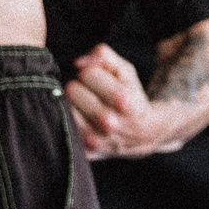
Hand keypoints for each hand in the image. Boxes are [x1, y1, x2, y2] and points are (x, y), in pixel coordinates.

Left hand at [65, 44, 164, 159]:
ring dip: (70, 104)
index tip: (95, 78)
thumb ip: (103, 56)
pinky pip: (64, 131)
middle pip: (72, 91)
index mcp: (123, 100)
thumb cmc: (130, 95)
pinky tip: (81, 120)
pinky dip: (67, 123)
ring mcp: (96, 141)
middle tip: (86, 92)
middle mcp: (110, 124)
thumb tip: (78, 63)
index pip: (87, 74)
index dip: (90, 72)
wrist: (144, 133)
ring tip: (82, 105)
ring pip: (64, 110)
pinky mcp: (86, 153)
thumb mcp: (125, 71)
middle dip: (78, 86)